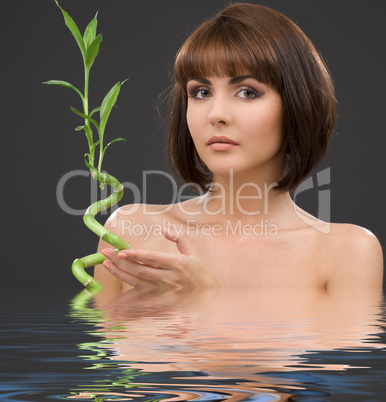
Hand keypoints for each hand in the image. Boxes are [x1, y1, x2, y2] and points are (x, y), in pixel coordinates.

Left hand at [100, 226, 218, 290]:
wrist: (211, 300)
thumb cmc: (201, 275)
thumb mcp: (194, 253)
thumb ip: (179, 238)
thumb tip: (163, 227)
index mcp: (177, 264)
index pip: (151, 258)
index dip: (134, 254)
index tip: (120, 251)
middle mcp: (169, 278)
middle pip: (139, 270)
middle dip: (120, 261)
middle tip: (105, 253)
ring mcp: (164, 293)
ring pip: (136, 283)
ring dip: (120, 274)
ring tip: (106, 265)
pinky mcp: (161, 304)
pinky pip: (140, 300)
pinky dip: (126, 298)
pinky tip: (115, 292)